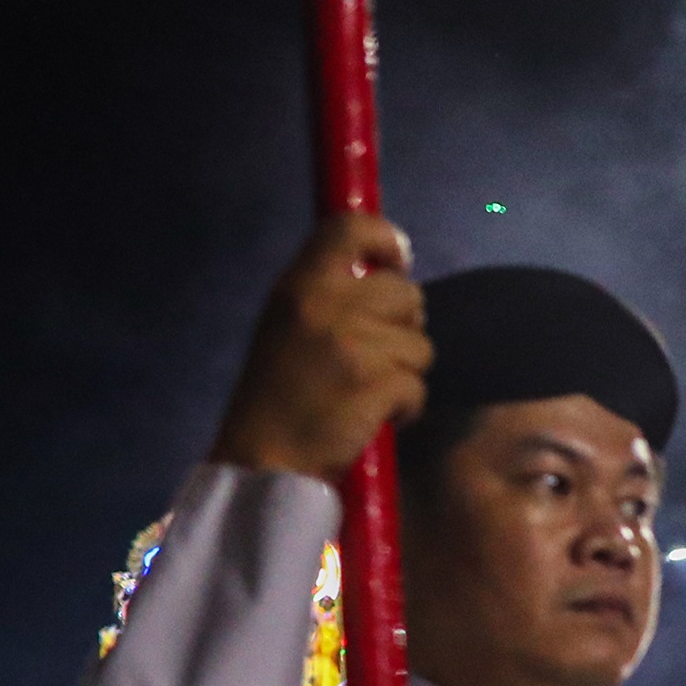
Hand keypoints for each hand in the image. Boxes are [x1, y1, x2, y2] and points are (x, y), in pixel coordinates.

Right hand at [211, 214, 430, 488]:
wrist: (264, 458)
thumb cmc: (275, 396)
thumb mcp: (286, 325)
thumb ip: (328, 296)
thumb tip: (388, 276)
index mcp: (299, 283)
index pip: (350, 227)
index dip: (385, 239)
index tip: (396, 262)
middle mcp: (327, 303)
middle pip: (407, 293)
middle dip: (406, 327)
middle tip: (382, 355)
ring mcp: (354, 344)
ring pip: (421, 344)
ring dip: (407, 372)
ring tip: (373, 392)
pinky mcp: (376, 384)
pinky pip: (419, 386)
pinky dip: (408, 408)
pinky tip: (380, 418)